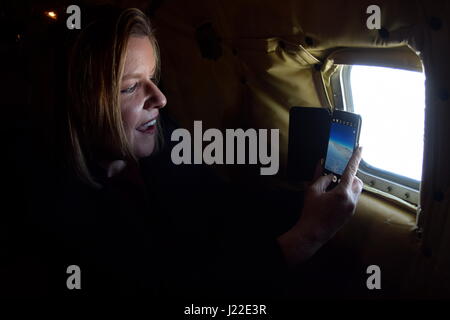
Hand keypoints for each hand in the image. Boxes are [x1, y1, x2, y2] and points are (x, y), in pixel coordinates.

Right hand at [277, 147, 363, 265]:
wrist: (313, 233)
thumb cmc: (311, 212)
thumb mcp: (312, 191)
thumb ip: (320, 176)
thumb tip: (324, 167)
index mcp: (342, 193)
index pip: (351, 171)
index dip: (356, 158)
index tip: (360, 148)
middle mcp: (351, 200)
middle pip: (358, 182)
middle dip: (351, 176)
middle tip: (337, 175)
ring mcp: (352, 208)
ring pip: (356, 191)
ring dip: (348, 185)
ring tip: (333, 188)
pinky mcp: (349, 214)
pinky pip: (352, 199)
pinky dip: (345, 194)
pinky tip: (332, 198)